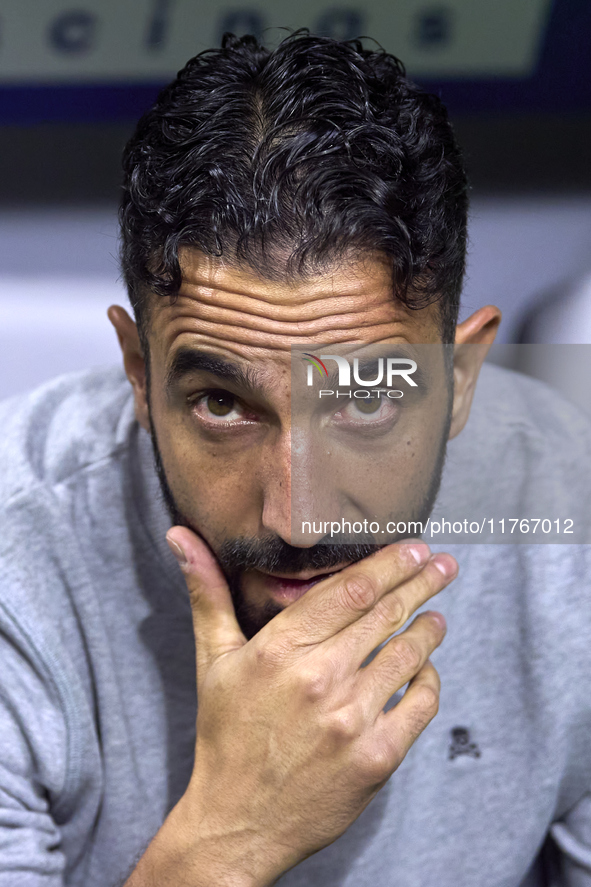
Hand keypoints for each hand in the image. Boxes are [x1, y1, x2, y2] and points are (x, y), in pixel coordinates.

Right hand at [163, 531, 456, 886]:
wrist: (238, 822)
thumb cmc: (226, 734)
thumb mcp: (212, 660)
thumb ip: (207, 592)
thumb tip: (180, 536)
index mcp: (280, 649)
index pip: (351, 590)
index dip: (390, 564)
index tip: (414, 548)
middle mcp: (319, 678)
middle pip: (386, 613)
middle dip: (421, 583)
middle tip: (444, 565)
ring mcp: (351, 719)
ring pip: (409, 654)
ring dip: (429, 628)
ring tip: (437, 615)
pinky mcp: (377, 757)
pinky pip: (421, 704)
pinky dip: (429, 680)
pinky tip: (426, 669)